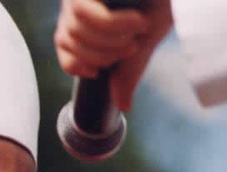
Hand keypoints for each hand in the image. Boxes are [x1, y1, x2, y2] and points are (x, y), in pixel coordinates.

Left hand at [54, 0, 172, 110]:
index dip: (73, 64)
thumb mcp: (142, 43)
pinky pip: (85, 13)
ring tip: (137, 29)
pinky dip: (113, 25)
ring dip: (110, 40)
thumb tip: (123, 107)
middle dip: (102, 54)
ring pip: (75, 28)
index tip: (96, 72)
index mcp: (86, 15)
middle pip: (67, 38)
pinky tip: (136, 20)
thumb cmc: (164, 4)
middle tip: (132, 46)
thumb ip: (127, 73)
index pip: (62, 44)